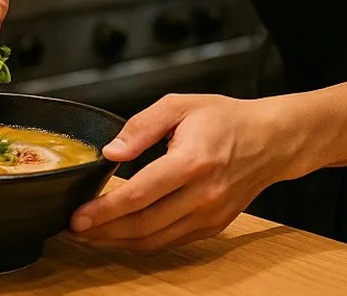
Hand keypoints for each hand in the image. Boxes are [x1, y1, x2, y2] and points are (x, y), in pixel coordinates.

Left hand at [69, 94, 299, 250]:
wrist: (272, 140)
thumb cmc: (226, 119)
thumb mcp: (180, 105)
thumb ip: (141, 126)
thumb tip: (111, 152)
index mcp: (193, 160)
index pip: (141, 193)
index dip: (105, 209)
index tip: (78, 215)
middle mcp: (203, 194)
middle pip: (144, 225)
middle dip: (104, 231)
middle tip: (74, 229)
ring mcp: (210, 215)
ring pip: (156, 240)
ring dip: (119, 242)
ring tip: (91, 235)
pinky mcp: (214, 226)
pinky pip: (172, 242)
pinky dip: (143, 242)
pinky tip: (122, 233)